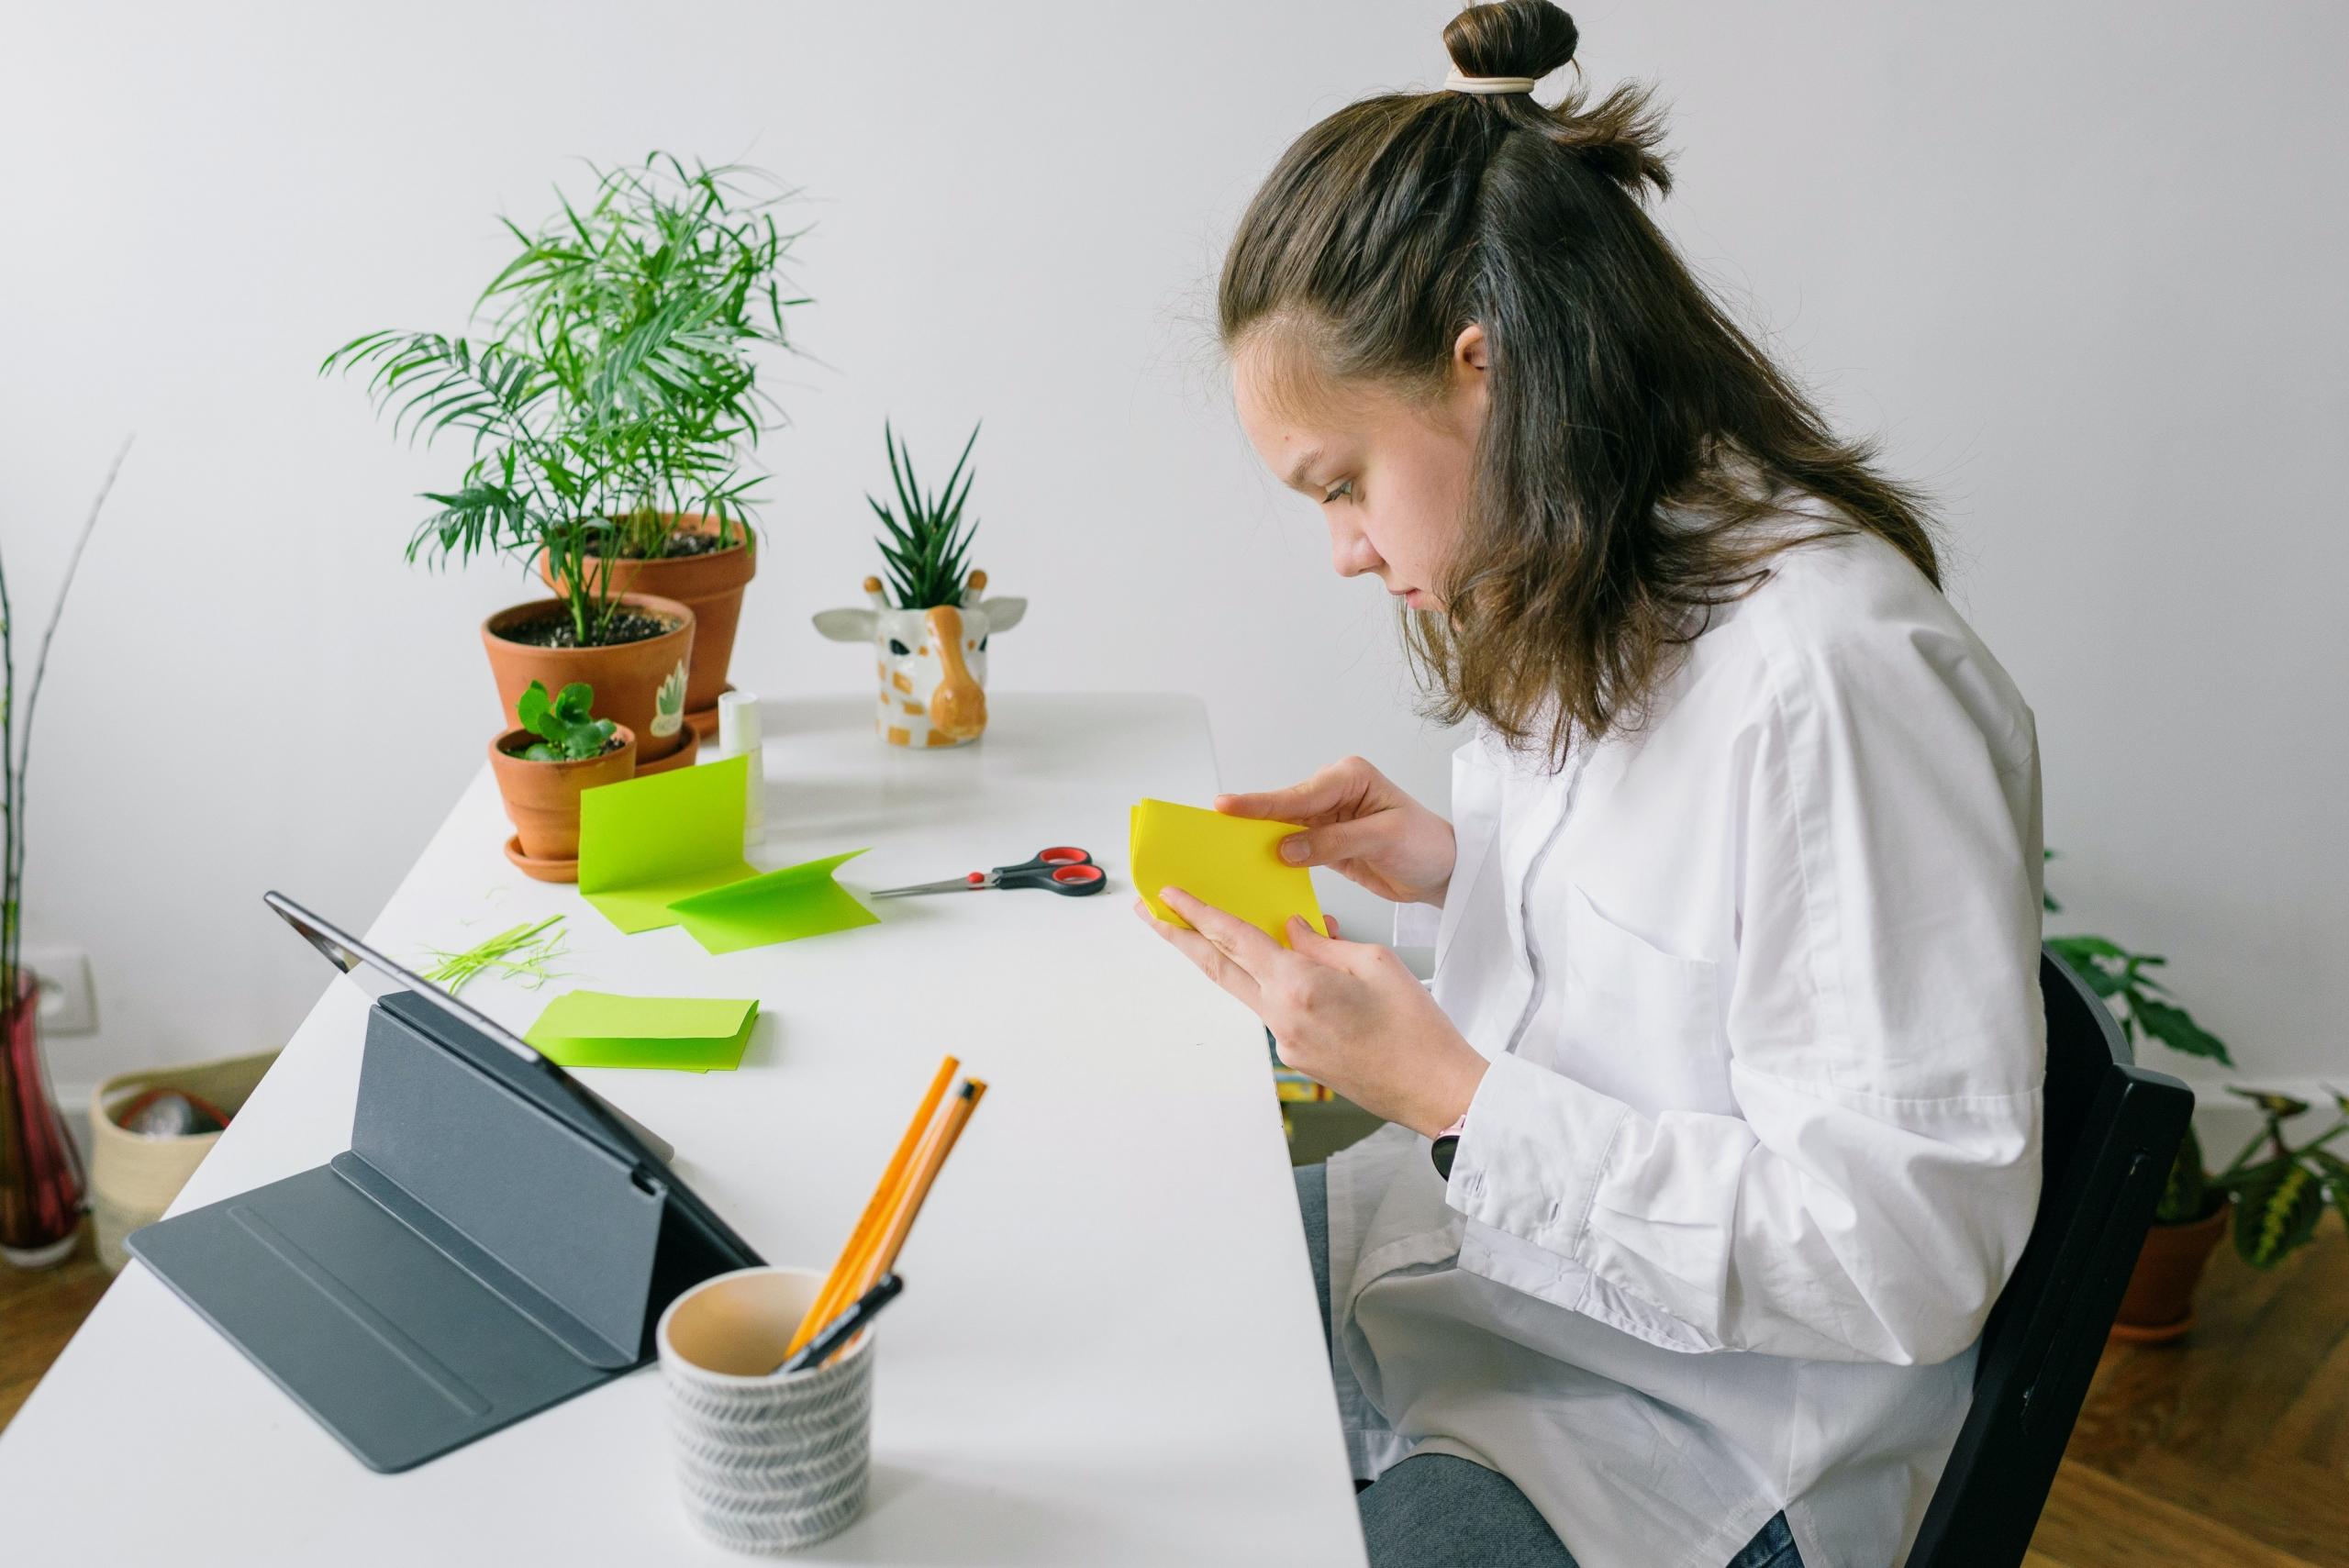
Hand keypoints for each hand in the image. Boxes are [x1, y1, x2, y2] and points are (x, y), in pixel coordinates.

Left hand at [1135, 888, 1486, 1138]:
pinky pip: (1275, 1011)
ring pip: (1245, 990)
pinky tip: (1290, 973)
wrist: (1434, 1089)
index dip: (1197, 914)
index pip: (1234, 939)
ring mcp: (1285, 1043)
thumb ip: (1324, 944)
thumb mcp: (1374, 962)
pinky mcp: (1297, 1058)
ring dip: (1223, 962)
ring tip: (1204, 935)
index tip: (1168, 895)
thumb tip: (1293, 932)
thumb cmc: (1416, 1027)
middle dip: (1179, 938)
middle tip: (1150, 914)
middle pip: (1217, 969)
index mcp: (1299, 985)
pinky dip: (1274, 986)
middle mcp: (1281, 1017)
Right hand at [1216, 756, 1453, 907]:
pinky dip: (1274, 858)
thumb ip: (1334, 842)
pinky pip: (1291, 848)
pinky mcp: (1323, 842)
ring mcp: (1327, 818)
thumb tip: (1286, 848)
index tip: (1225, 806)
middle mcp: (1334, 792)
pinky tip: (1252, 865)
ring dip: (1258, 840)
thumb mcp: (1383, 839)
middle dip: (1250, 819)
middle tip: (1211, 828)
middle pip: (1283, 808)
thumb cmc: (1426, 844)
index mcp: (1350, 777)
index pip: (1299, 794)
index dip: (1260, 804)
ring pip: (1282, 828)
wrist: (1444, 870)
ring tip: (1222, 849)